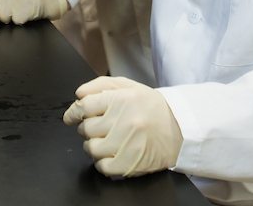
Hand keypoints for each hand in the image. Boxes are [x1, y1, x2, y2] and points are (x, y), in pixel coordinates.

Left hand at [63, 76, 182, 177]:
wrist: (180, 129)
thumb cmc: (152, 107)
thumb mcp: (128, 86)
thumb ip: (100, 85)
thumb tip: (78, 95)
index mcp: (122, 99)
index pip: (84, 106)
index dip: (74, 112)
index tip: (71, 116)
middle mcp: (124, 121)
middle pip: (86, 128)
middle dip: (87, 128)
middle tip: (98, 127)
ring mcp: (127, 144)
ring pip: (91, 148)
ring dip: (93, 145)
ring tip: (105, 140)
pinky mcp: (130, 164)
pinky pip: (102, 167)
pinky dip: (102, 162)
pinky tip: (110, 154)